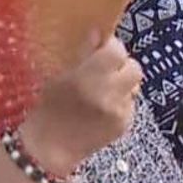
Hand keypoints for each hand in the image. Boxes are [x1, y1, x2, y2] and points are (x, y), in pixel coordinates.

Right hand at [16, 34, 141, 176]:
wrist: (50, 148)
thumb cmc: (48, 109)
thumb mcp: (60, 76)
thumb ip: (83, 54)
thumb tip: (98, 33)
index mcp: (90, 77)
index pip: (117, 50)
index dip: (111, 47)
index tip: (102, 48)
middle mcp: (109, 94)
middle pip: (134, 68)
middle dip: (122, 65)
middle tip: (107, 69)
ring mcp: (120, 111)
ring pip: (133, 86)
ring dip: (122, 83)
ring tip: (103, 90)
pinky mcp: (124, 125)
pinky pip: (129, 104)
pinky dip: (120, 102)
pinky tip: (102, 109)